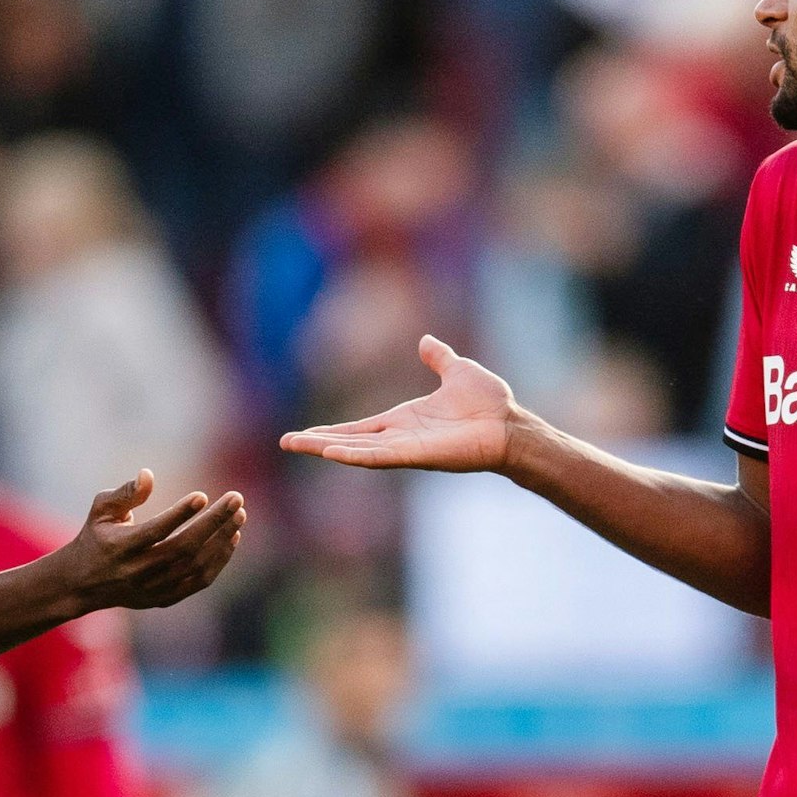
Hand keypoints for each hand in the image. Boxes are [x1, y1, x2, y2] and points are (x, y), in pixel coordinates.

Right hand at [55, 470, 244, 611]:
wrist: (83, 584)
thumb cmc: (97, 537)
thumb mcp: (101, 510)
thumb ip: (125, 493)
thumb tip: (148, 474)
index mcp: (120, 547)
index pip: (155, 531)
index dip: (180, 514)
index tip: (203, 495)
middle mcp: (138, 571)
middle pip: (183, 548)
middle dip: (214, 523)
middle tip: (236, 499)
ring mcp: (153, 588)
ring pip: (195, 567)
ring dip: (221, 540)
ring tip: (238, 516)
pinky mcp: (164, 598)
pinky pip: (199, 582)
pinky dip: (219, 561)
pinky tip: (231, 539)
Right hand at [280, 335, 516, 471]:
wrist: (511, 424)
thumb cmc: (489, 403)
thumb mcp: (458, 370)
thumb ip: (439, 358)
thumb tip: (426, 341)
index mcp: (404, 420)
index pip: (358, 429)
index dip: (330, 432)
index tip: (303, 436)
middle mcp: (400, 437)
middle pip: (349, 442)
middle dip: (316, 443)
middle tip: (285, 443)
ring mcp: (407, 448)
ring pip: (357, 450)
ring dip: (326, 448)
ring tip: (296, 444)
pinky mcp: (418, 455)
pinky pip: (380, 456)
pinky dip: (356, 455)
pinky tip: (332, 453)